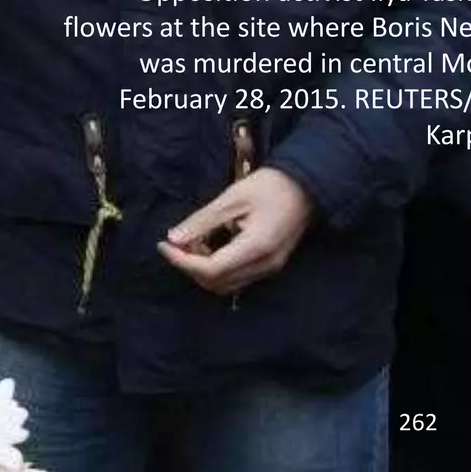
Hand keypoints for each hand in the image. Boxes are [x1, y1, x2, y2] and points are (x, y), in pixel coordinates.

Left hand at [158, 168, 315, 295]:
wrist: (307, 185)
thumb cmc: (269, 186)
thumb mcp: (231, 198)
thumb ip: (201, 221)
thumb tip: (173, 239)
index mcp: (256, 248)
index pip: (210, 270)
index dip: (182, 261)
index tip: (163, 245)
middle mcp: (265, 266)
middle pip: (217, 283)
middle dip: (190, 267)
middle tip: (175, 244)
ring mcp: (271, 268)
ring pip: (227, 285)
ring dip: (203, 270)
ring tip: (190, 244)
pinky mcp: (271, 265)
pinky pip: (238, 278)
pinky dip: (218, 269)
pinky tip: (209, 247)